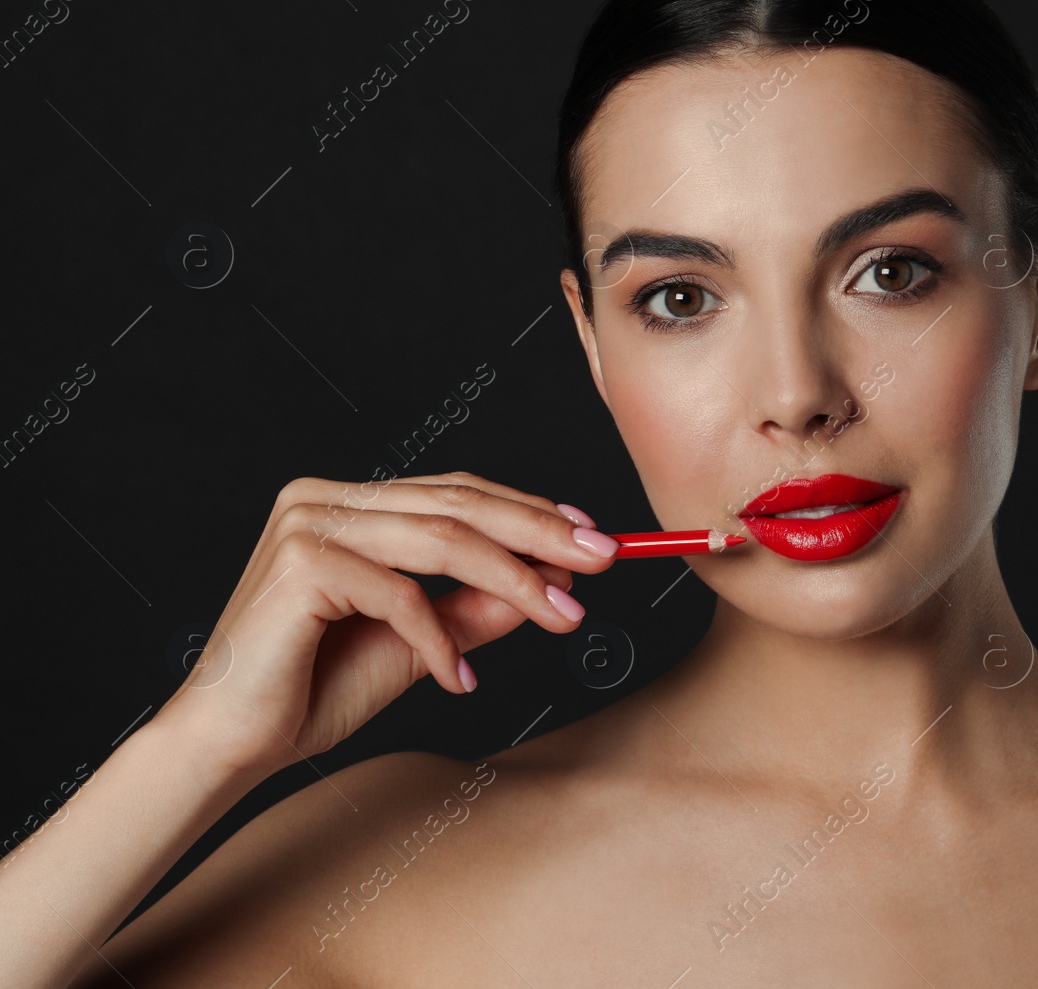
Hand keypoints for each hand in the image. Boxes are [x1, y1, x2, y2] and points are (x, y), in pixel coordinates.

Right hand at [149, 471, 617, 780]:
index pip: (456, 493)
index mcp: (350, 505)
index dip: (529, 512)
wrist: (232, 744)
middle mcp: (325, 498)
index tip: (593, 539)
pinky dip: (438, 638)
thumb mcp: (420, 644)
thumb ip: (476, 608)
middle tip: (605, 559)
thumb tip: (554, 584)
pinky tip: (458, 678)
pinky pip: (399, 595)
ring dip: (512, 580)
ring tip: (561, 616)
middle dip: (540, 533)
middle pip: (457, 503)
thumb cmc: (314, 692)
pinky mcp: (300, 562)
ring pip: (440, 539)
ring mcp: (308, 522)